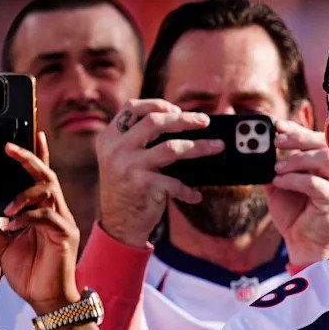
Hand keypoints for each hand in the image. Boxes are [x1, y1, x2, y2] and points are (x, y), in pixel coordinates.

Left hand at [0, 135, 79, 312]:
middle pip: (47, 176)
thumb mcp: (2, 246)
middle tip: (9, 148)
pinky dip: (28, 217)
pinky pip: (47, 216)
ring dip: (24, 194)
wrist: (47, 298)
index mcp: (45, 211)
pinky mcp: (65, 235)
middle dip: (30, 158)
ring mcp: (63, 222)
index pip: (42, 177)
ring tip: (7, 209)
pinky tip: (14, 225)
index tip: (35, 132)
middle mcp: (57, 212)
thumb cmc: (31, 272)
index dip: (39, 154)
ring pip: (49, 191)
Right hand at [95, 99, 218, 246]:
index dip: (156, 104)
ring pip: (172, 148)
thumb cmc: (129, 189)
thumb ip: (140, 141)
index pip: (132, 108)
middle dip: (184, 119)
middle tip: (205, 121)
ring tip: (218, 146)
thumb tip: (182, 124)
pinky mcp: (142, 185)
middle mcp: (117, 149)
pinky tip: (196, 195)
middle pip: (155, 122)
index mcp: (110, 138)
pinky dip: (188, 190)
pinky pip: (175, 183)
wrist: (119, 225)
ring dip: (200, 147)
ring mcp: (128, 166)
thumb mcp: (123, 160)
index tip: (177, 108)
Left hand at [265, 120, 328, 268]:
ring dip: (296, 159)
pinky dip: (295, 180)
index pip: (317, 139)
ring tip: (276, 168)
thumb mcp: (281, 185)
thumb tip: (255, 149)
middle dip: (297, 138)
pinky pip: (316, 184)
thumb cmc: (296, 216)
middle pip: (323, 144)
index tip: (277, 126)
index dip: (298, 129)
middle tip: (275, 142)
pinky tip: (279, 183)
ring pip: (323, 159)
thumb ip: (274, 167)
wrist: (306, 247)